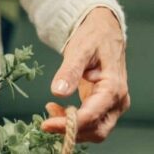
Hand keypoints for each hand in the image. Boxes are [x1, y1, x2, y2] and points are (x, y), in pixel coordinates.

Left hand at [41, 7, 128, 141]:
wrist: (103, 32)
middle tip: (45, 121)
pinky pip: (91, 121)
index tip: (46, 124)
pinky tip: (56, 108)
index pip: (92, 115)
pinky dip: (74, 122)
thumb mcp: (79, 50)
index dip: (69, 124)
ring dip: (72, 128)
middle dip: (71, 131)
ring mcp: (112, 104)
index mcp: (114, 87)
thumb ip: (69, 71)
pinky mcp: (103, 104)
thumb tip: (58, 92)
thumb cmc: (93, 37)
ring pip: (95, 130)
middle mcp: (117, 101)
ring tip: (50, 110)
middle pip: (97, 130)